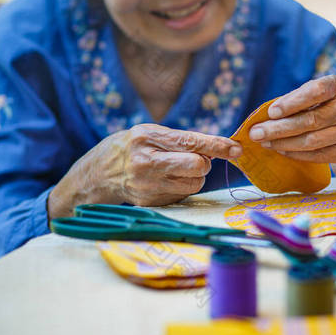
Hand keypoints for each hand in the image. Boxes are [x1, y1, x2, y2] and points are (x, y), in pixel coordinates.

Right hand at [49, 124, 241, 217]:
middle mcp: (146, 163)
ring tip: (177, 169)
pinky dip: (182, 186)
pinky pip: (183, 195)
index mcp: (147, 138)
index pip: (191, 143)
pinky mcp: (151, 202)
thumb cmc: (132, 146)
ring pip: (194, 183)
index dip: (217, 146)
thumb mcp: (151, 132)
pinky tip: (166, 180)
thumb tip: (218, 148)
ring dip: (195, 176)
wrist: (99, 173)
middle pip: (197, 166)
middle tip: (195, 159)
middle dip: (203, 163)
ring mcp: (147, 186)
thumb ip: (181, 139)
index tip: (236, 148)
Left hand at [248, 75, 335, 175]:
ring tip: (264, 142)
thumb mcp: (311, 97)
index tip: (271, 112)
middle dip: (279, 128)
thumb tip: (263, 118)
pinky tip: (280, 150)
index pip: (316, 91)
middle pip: (310, 120)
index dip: (293, 102)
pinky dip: (295, 154)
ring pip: (311, 140)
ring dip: (283, 143)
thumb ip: (292, 102)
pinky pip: (316, 155)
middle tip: (256, 133)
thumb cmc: (321, 107)